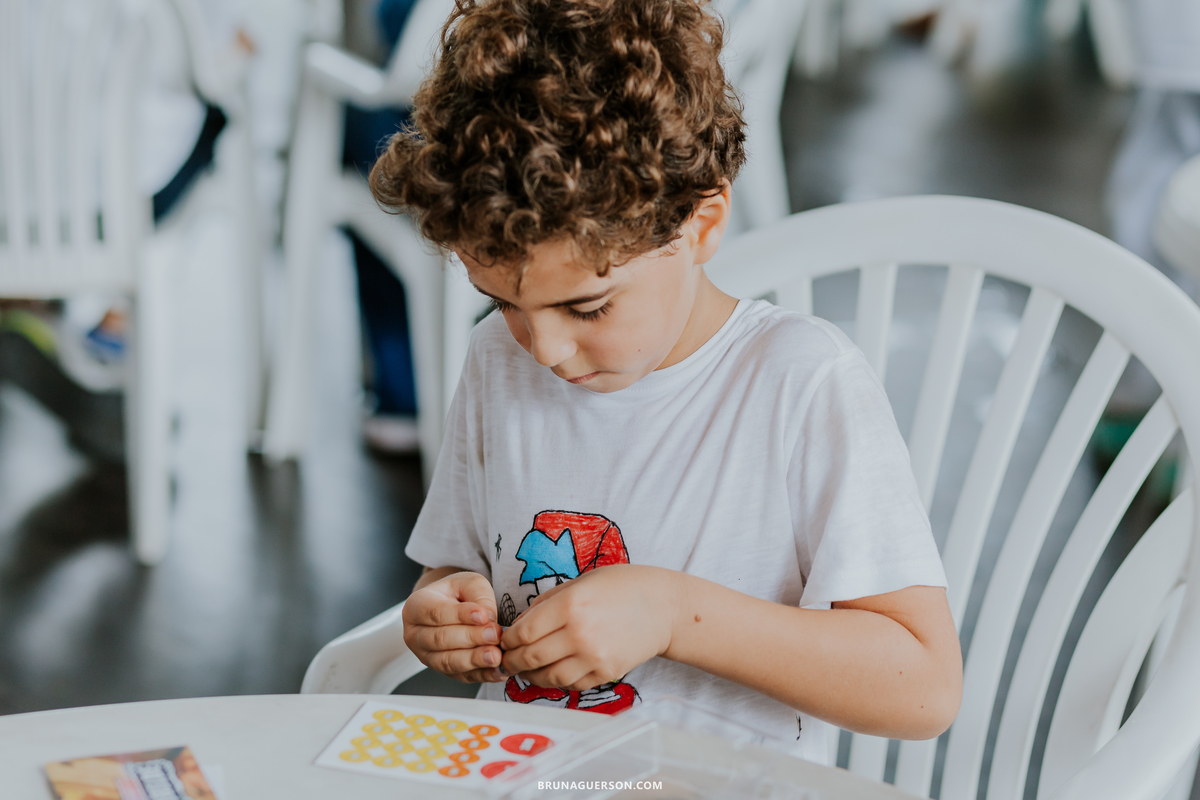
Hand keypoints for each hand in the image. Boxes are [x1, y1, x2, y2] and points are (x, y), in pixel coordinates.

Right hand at [402, 571, 505, 682]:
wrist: (453, 607)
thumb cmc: (458, 593)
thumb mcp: (469, 583)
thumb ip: (479, 596)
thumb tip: (488, 618)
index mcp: (416, 606)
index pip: (436, 613)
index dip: (460, 616)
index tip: (483, 616)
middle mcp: (415, 635)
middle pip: (441, 640)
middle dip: (470, 638)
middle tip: (494, 634)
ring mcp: (427, 656)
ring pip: (448, 662)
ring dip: (474, 660)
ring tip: (495, 655)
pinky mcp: (444, 671)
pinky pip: (461, 676)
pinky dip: (481, 674)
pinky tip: (497, 670)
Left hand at [499, 565, 677, 690]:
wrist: (664, 607)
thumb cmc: (622, 587)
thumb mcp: (580, 582)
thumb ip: (547, 603)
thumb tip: (519, 625)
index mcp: (570, 605)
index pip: (524, 632)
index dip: (509, 640)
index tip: (505, 640)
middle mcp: (580, 634)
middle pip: (531, 657)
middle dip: (512, 660)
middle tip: (507, 659)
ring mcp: (595, 657)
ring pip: (548, 676)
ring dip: (530, 675)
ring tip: (526, 669)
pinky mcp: (607, 673)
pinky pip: (571, 684)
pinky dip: (556, 680)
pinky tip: (552, 671)